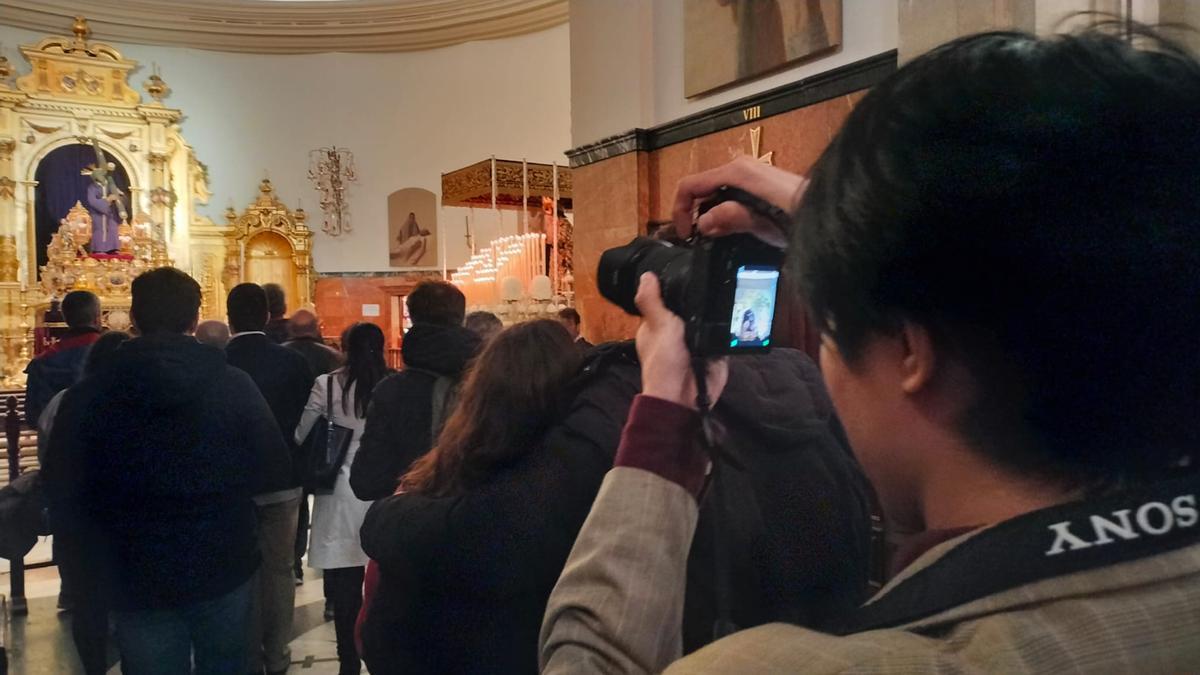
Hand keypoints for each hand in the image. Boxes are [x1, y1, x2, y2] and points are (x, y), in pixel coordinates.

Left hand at [635, 273, 728, 408]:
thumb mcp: (657, 326)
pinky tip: (735, 317)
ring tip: (727, 296)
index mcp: (657, 324)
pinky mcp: (714, 351)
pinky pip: (724, 335)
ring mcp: (696, 341)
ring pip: (710, 320)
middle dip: (701, 301)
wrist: (684, 397)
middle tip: (715, 282)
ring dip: (716, 314)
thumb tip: (645, 275)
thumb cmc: (664, 363)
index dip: (676, 287)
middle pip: (692, 308)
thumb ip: (652, 301)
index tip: (690, 271)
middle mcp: (677, 331)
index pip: (667, 299)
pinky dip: (728, 330)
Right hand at [671, 156, 808, 247]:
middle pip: (700, 188)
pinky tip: (731, 230)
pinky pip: (728, 194)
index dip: (680, 211)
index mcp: (736, 173)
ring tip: (715, 239)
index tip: (687, 237)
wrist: (830, 212)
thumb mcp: (764, 224)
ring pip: (713, 193)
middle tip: (700, 241)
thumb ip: (733, 218)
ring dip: (709, 215)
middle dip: (695, 214)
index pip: (690, 185)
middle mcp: (739, 167)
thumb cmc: (799, 218)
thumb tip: (702, 223)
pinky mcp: (756, 182)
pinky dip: (723, 212)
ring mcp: (748, 173)